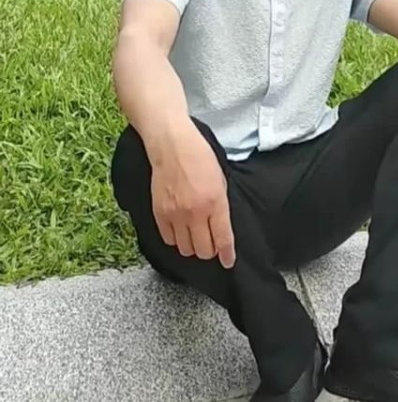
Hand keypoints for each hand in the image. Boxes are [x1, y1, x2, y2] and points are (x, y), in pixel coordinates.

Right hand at [148, 120, 235, 267]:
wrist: (172, 146)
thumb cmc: (199, 156)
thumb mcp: (221, 179)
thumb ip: (221, 205)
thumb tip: (220, 227)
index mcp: (215, 202)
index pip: (223, 239)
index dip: (226, 255)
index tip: (228, 262)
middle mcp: (196, 212)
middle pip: (204, 250)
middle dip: (210, 251)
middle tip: (211, 244)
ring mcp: (175, 215)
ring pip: (185, 249)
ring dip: (192, 246)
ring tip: (195, 235)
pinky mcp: (159, 214)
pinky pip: (168, 240)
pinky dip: (176, 239)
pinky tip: (180, 230)